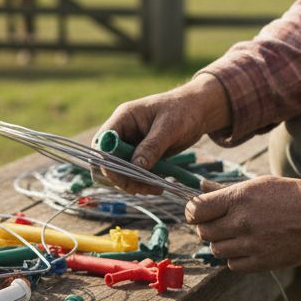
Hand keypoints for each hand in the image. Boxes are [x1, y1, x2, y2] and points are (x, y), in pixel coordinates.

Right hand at [97, 74, 229, 194]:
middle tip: (142, 188)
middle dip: (122, 177)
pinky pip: (134, 173)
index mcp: (123, 118)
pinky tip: (157, 186)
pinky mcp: (141, 155)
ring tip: (155, 189)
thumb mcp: (169, 127)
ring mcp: (131, 145)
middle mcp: (123, 132)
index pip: (102, 143)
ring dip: (133, 183)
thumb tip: (136, 167)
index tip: (124, 176)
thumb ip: (152, 146)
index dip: (107, 162)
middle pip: (108, 161)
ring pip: (120, 170)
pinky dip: (142, 182)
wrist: (198, 112)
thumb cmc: (184, 111)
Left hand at [185, 176, 300, 271]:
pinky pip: (233, 265)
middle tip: (220, 222)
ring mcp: (252, 244)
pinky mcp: (262, 262)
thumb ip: (227, 189)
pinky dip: (235, 257)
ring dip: (222, 242)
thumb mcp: (260, 184)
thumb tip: (200, 187)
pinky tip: (247, 247)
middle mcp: (243, 221)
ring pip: (216, 249)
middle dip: (208, 227)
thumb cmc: (293, 196)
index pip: (196, 210)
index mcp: (240, 198)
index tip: (198, 212)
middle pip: (205, 231)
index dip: (193, 212)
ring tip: (238, 234)